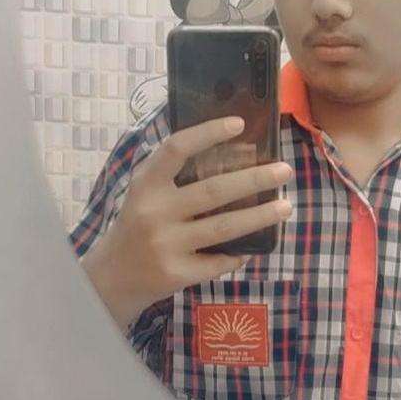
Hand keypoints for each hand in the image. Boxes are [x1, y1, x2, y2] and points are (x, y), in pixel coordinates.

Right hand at [81, 116, 292, 330]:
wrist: (113, 276)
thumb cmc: (139, 223)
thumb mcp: (145, 191)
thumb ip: (174, 172)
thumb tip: (232, 148)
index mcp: (146, 184)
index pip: (177, 149)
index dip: (208, 133)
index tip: (239, 123)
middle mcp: (155, 212)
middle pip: (213, 191)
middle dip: (255, 179)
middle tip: (284, 170)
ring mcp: (166, 245)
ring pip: (224, 227)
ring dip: (260, 216)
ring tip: (286, 206)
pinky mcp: (177, 273)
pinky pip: (220, 261)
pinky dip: (240, 253)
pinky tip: (254, 246)